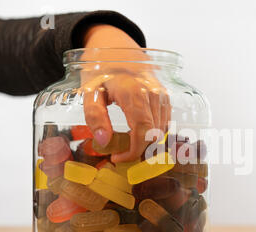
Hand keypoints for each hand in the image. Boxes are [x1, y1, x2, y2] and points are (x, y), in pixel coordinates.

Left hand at [81, 24, 170, 161]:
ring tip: (126, 142)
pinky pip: (165, 123)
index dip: (134, 150)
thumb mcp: (89, 92)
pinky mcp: (166, 97)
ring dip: (146, 142)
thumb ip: (95, 117)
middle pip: (154, 134)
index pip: (143, 131)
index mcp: (134, 92)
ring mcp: (162, 95)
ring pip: (161, 131)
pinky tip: (137, 133)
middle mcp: (153, 94)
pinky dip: (153, 133)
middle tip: (119, 152)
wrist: (116, 49)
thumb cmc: (101, 71)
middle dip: (138, 149)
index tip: (119, 157)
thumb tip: (105, 142)